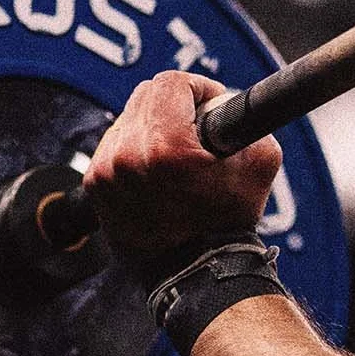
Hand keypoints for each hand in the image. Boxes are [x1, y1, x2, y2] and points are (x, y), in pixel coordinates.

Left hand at [83, 72, 282, 262]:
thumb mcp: (260, 162)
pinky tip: (155, 175)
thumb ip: (246, 115)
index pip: (173, 83)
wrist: (191, 272)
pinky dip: (134, 152)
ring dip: (152, 128)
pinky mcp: (94, 184)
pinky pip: (113, 147)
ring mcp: (105, 170)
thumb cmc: (225, 224)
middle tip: (196, 130)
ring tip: (175, 159)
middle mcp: (127, 155)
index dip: (199, 89)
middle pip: (146, 96)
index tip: (210, 106)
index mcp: (165, 146)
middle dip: (175, 106)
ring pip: (128, 120)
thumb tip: (227, 102)